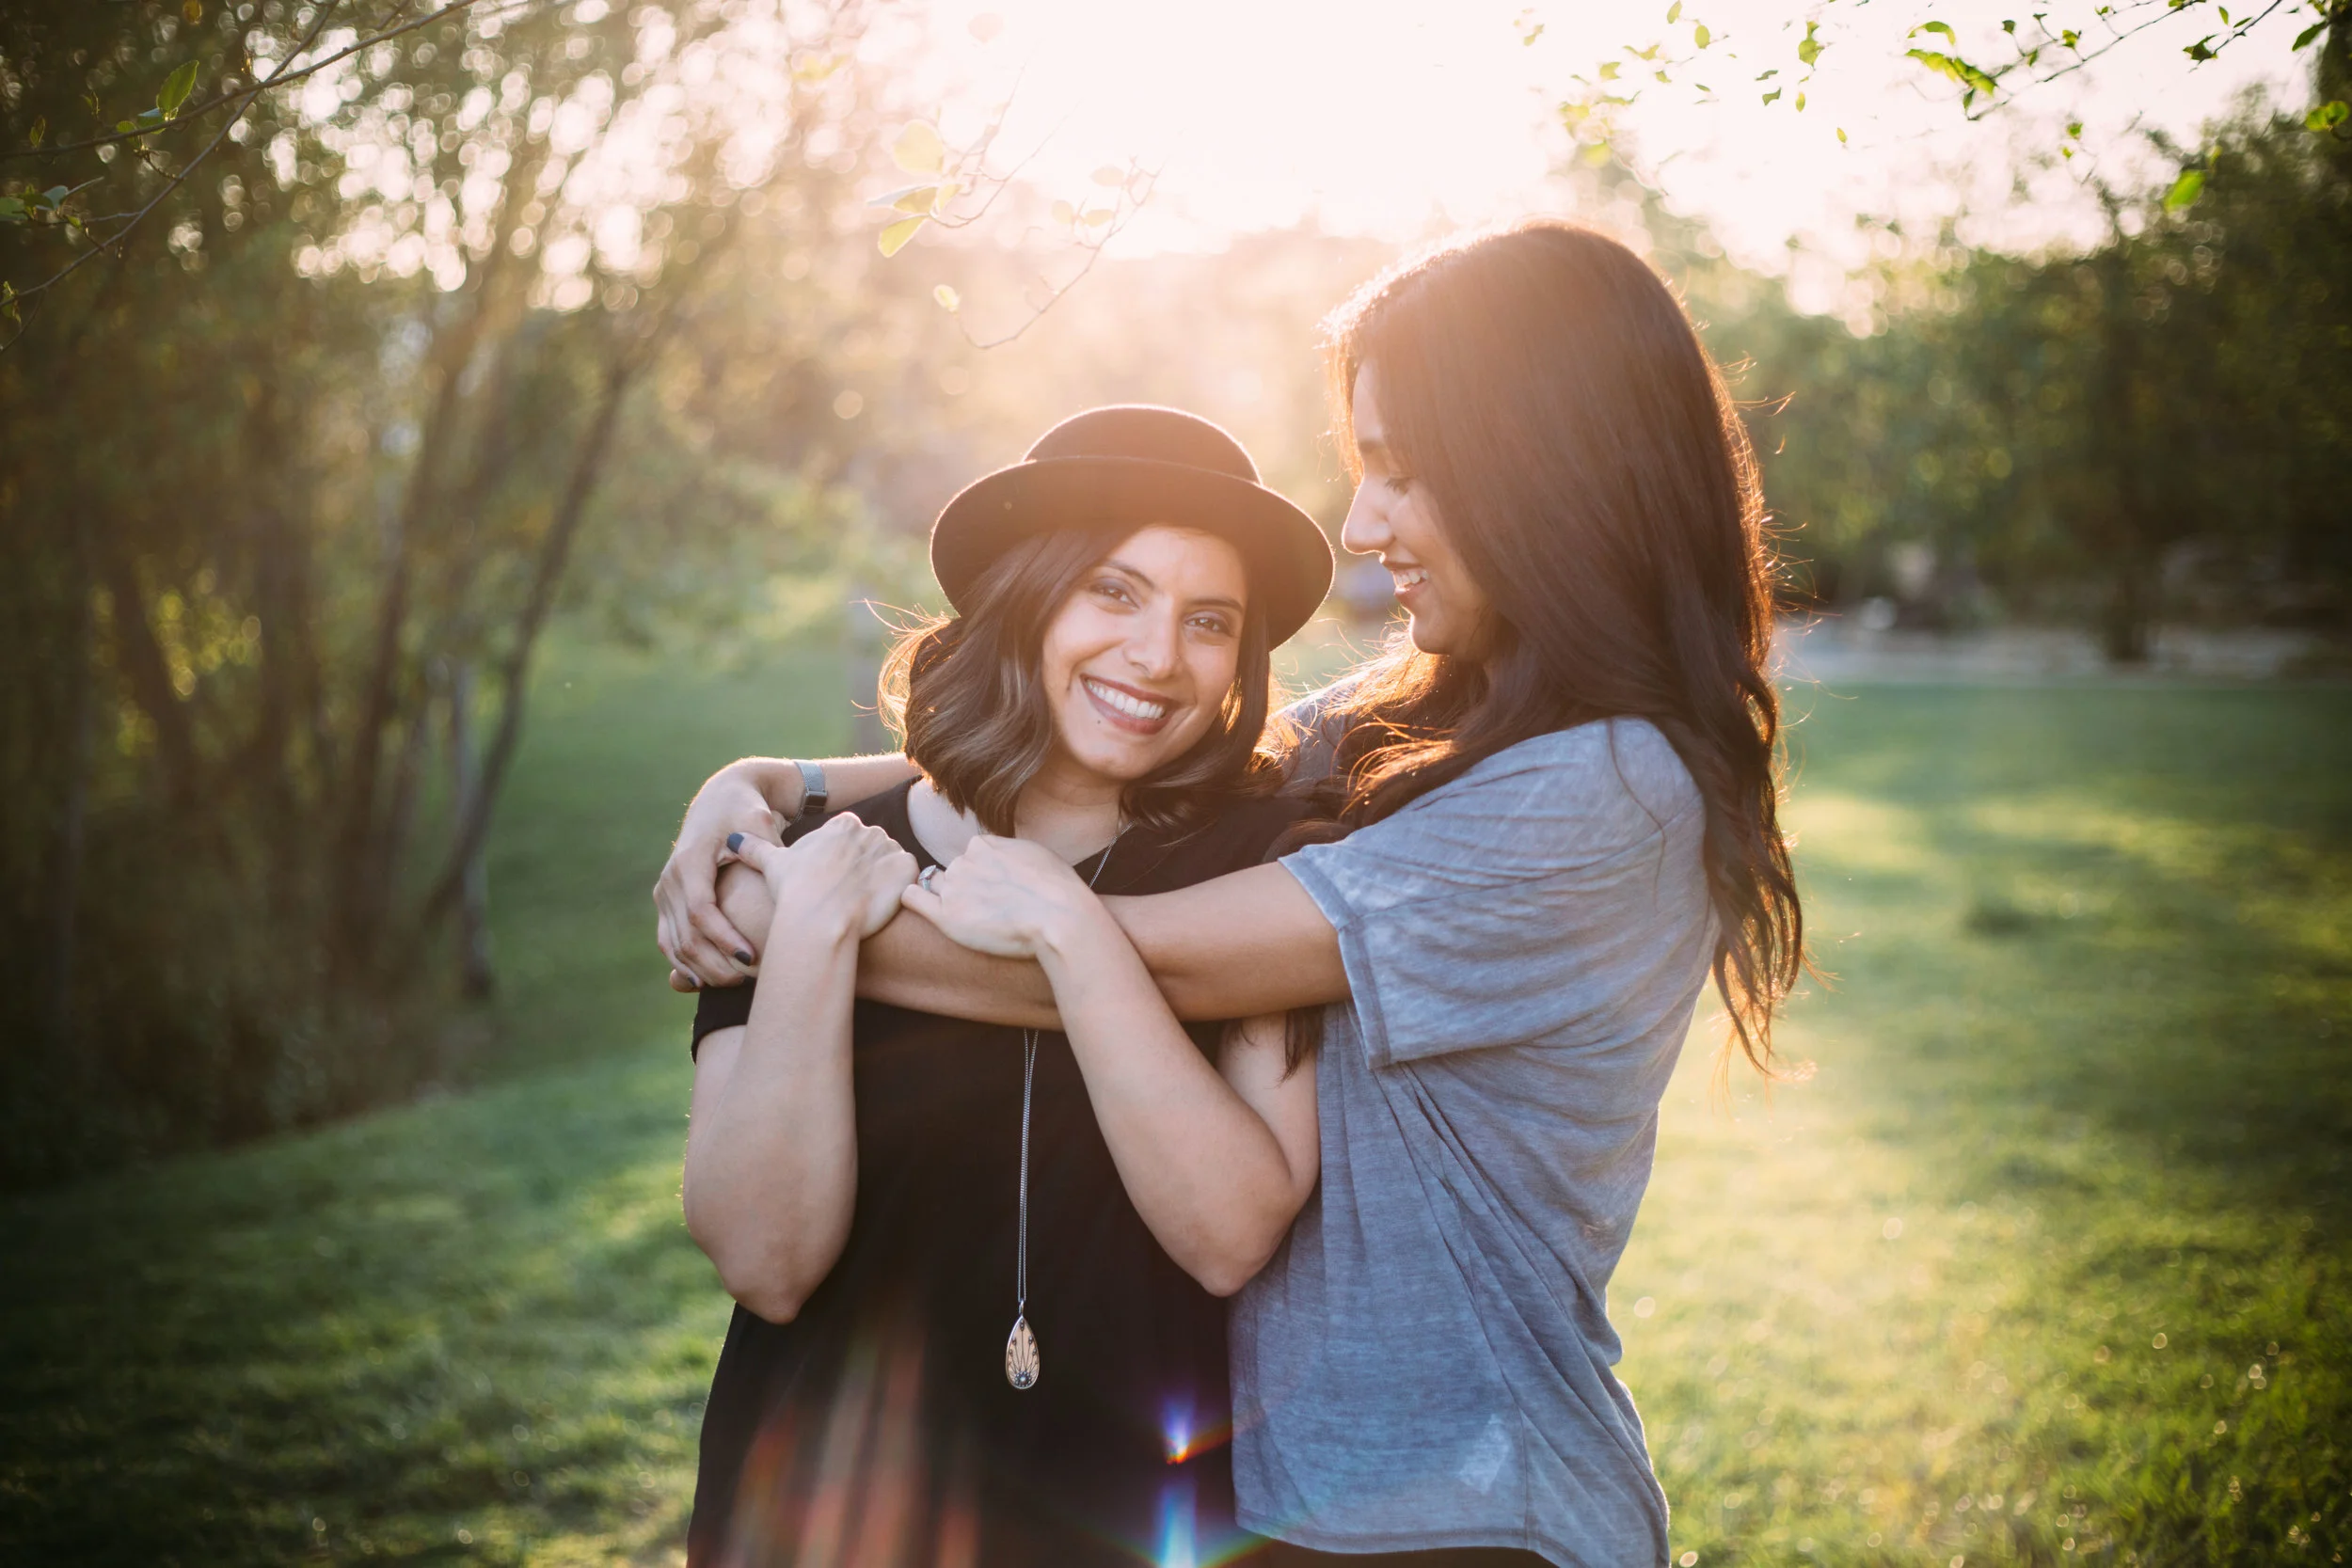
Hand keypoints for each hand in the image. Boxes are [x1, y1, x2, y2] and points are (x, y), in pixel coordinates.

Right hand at [657, 762, 785, 989]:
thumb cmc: (748, 813)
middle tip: (748, 979)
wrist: (722, 799)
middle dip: (715, 963)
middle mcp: (670, 878)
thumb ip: (768, 853)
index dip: (723, 939)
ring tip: (735, 983)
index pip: (700, 910)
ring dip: (701, 969)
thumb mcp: (760, 825)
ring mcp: (664, 891)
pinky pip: (669, 940)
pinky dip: (685, 964)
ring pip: (674, 944)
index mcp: (689, 861)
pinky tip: (708, 981)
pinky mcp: (666, 901)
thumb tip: (791, 883)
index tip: (751, 957)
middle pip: (685, 935)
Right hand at [731, 813, 916, 944]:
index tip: (831, 884)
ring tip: (863, 903)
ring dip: (882, 882)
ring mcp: (891, 848)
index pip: (850, 840)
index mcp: (842, 824)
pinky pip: (911, 878)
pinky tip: (881, 905)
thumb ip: (756, 848)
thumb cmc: (794, 893)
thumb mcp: (773, 865)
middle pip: (872, 852)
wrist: (821, 919)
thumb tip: (735, 839)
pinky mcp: (908, 869)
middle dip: (863, 873)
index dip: (841, 866)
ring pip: (891, 865)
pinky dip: (900, 891)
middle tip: (847, 898)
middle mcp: (870, 830)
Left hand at [896, 835, 1100, 960]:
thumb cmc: (1057, 888)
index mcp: (983, 845)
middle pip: (953, 873)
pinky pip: (912, 898)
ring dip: (945, 897)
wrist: (1059, 916)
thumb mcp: (1036, 854)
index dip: (983, 874)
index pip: (972, 857)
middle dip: (965, 887)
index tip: (998, 891)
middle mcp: (963, 861)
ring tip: (971, 917)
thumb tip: (1005, 859)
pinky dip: (914, 899)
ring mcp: (953, 888)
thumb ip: (1010, 852)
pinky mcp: (945, 916)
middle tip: (989, 909)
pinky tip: (924, 907)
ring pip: (935, 886)